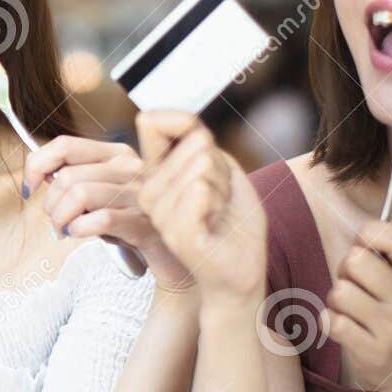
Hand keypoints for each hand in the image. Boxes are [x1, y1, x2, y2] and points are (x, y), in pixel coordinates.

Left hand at [21, 135, 192, 291]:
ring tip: (65, 231)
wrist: (174, 258)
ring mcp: (140, 194)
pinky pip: (100, 219)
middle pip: (67, 174)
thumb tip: (38, 173)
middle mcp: (130, 167)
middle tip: (56, 223)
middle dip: (50, 204)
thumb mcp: (102, 196)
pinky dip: (79, 229)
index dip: (36, 164)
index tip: (30, 187)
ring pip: (79, 193)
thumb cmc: (133, 226)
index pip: (64, 145)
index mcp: (117, 154)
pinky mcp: (145, 223)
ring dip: (60, 218)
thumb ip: (76, 179)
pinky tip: (80, 235)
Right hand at [134, 111, 265, 302]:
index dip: (186, 123)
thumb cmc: (234, 221)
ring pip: (201, 164)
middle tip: (219, 198)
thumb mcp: (221, 169)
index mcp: (155, 174)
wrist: (242, 270)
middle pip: (195, 142)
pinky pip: (200, 188)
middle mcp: (148, 191)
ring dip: (224, 186)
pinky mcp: (176, 232)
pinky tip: (216, 222)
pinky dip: (222, 199)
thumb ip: (199, 140)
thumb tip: (189, 130)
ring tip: (218, 211)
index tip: (206, 155)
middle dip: (220, 166)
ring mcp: (159, 213)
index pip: (153, 121)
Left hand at [321, 221, 391, 391]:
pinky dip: (329, 321)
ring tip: (350, 309)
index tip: (365, 248)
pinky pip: (331, 321)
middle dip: (345, 270)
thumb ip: (388, 257)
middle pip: (356, 261)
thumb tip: (358, 238)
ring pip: (339, 292)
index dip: (370, 235)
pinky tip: (344, 327)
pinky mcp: (372, 351)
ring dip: (336, 300)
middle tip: (353, 285)